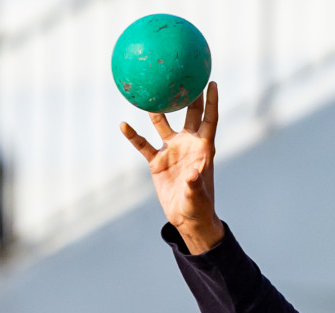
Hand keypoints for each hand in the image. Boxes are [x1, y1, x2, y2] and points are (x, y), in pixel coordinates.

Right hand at [119, 82, 222, 253]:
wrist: (186, 217)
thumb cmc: (199, 206)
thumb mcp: (198, 196)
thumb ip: (196, 184)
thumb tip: (192, 174)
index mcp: (203, 148)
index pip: (209, 119)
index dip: (211, 101)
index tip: (211, 81)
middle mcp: (188, 144)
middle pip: (189, 113)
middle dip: (187, 94)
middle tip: (182, 73)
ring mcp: (172, 150)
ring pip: (163, 124)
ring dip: (156, 109)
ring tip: (148, 91)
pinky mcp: (157, 161)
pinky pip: (143, 144)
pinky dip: (133, 136)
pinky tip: (123, 125)